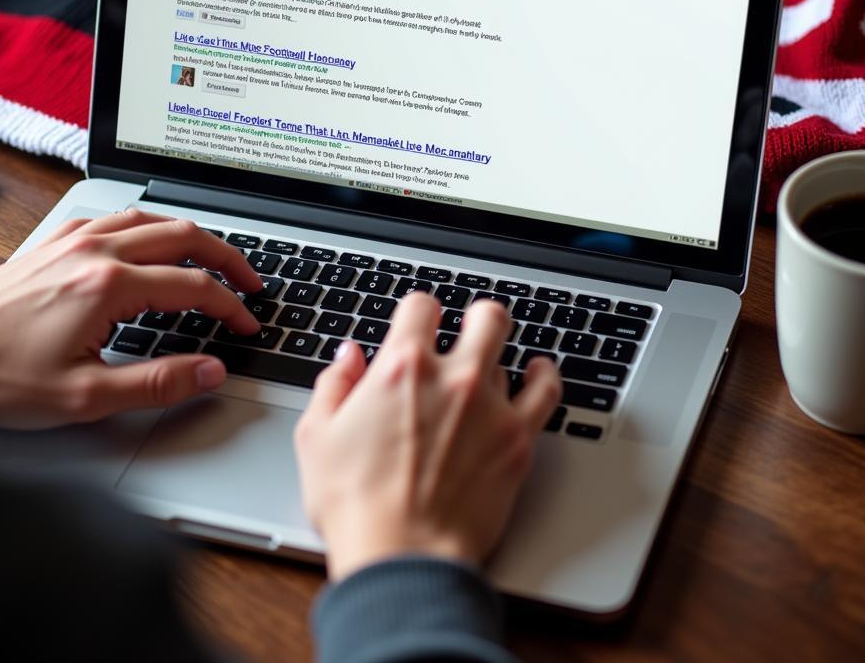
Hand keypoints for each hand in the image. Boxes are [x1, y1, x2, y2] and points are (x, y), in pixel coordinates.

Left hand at [0, 209, 263, 427]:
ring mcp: (74, 241)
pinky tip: (151, 238)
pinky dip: (150, 224)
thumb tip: (210, 371)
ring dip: (192, 236)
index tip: (246, 325)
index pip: (195, 287)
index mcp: (109, 286)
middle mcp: (96, 252)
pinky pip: (116, 217)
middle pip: (184, 237)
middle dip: (228, 257)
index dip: (231, 307)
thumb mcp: (86, 397)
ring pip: (153, 218)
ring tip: (214, 256)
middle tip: (250, 281)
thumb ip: (157, 383)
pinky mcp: (55, 243)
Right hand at [294, 292, 561, 580]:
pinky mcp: (518, 440)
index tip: (419, 323)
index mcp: (402, 367)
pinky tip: (538, 373)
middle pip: (485, 316)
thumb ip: (334, 384)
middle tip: (468, 331)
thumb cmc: (356, 505)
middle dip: (476, 318)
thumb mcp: (317, 436)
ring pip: (508, 356)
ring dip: (496, 361)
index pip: (422, 305)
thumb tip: (349, 356)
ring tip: (488, 369)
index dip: (418, 311)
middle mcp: (453, 377)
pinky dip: (544, 376)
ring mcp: (492, 406)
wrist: (402, 558)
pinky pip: (547, 391)